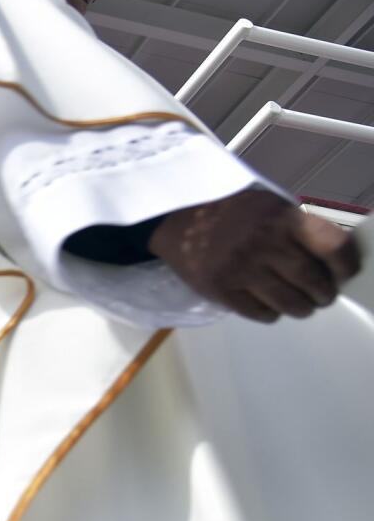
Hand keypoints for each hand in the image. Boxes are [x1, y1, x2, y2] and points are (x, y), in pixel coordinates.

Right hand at [149, 188, 359, 322]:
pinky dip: (272, 313)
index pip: (333, 246)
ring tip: (299, 304)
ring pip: (290, 304)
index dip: (346, 266)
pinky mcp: (221, 290)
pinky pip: (261, 314)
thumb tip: (331, 264)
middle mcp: (264, 243)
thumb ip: (299, 230)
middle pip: (313, 282)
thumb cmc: (230, 212)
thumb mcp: (269, 207)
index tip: (344, 275)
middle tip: (321, 296)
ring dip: (301, 308)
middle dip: (323, 294)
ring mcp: (240, 269)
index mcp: (281, 217)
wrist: (175, 219)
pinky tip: (267, 303)